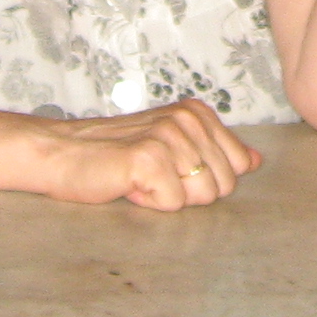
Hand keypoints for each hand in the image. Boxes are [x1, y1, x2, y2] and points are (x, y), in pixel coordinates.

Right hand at [34, 99, 260, 210]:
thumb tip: (255, 162)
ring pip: (200, 196)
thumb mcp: (172, 146)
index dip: (202, 180)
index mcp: (197, 113)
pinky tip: (127, 184)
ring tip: (139, 178)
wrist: (61, 154)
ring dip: (166, 197)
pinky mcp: (149, 158)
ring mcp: (169, 136)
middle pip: (222, 186)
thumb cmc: (113, 154)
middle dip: (187, 192)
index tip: (170, 168)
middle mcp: (187, 119)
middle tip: (151, 176)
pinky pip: (172, 203)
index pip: (238, 166)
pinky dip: (148, 203)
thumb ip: (215, 151)